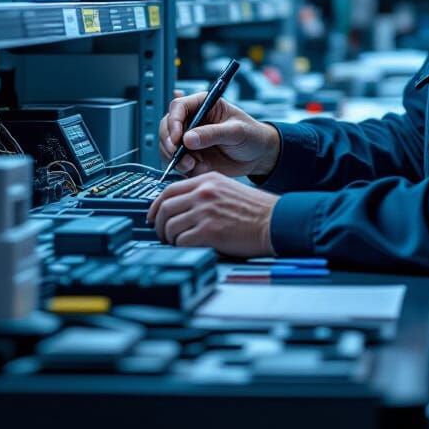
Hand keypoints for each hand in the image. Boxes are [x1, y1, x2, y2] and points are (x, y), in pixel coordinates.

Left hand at [146, 171, 277, 256]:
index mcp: (208, 180)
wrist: (275, 221)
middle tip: (163, 235)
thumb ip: (205, 194)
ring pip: (170, 226)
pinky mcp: (208, 231)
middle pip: (165, 208)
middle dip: (159, 225)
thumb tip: (182, 208)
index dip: (156, 206)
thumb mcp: (228, 189)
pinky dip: (181, 247)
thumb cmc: (257, 210)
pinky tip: (190, 248)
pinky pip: (181, 241)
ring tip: (178, 244)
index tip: (153, 216)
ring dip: (170, 239)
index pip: (169, 190)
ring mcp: (205, 211)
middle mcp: (204, 192)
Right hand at [158, 89, 279, 179]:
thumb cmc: (252, 135)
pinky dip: (184, 169)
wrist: (258, 157)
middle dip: (169, 144)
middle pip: (167, 128)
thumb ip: (213, 134)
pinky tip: (201, 170)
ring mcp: (189, 140)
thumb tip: (188, 138)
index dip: (173, 122)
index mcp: (203, 105)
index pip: (178, 107)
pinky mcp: (190, 156)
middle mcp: (192, 121)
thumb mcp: (236, 132)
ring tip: (194, 166)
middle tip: (180, 158)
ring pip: (168, 147)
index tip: (176, 139)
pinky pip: (177, 163)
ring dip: (176, 159)